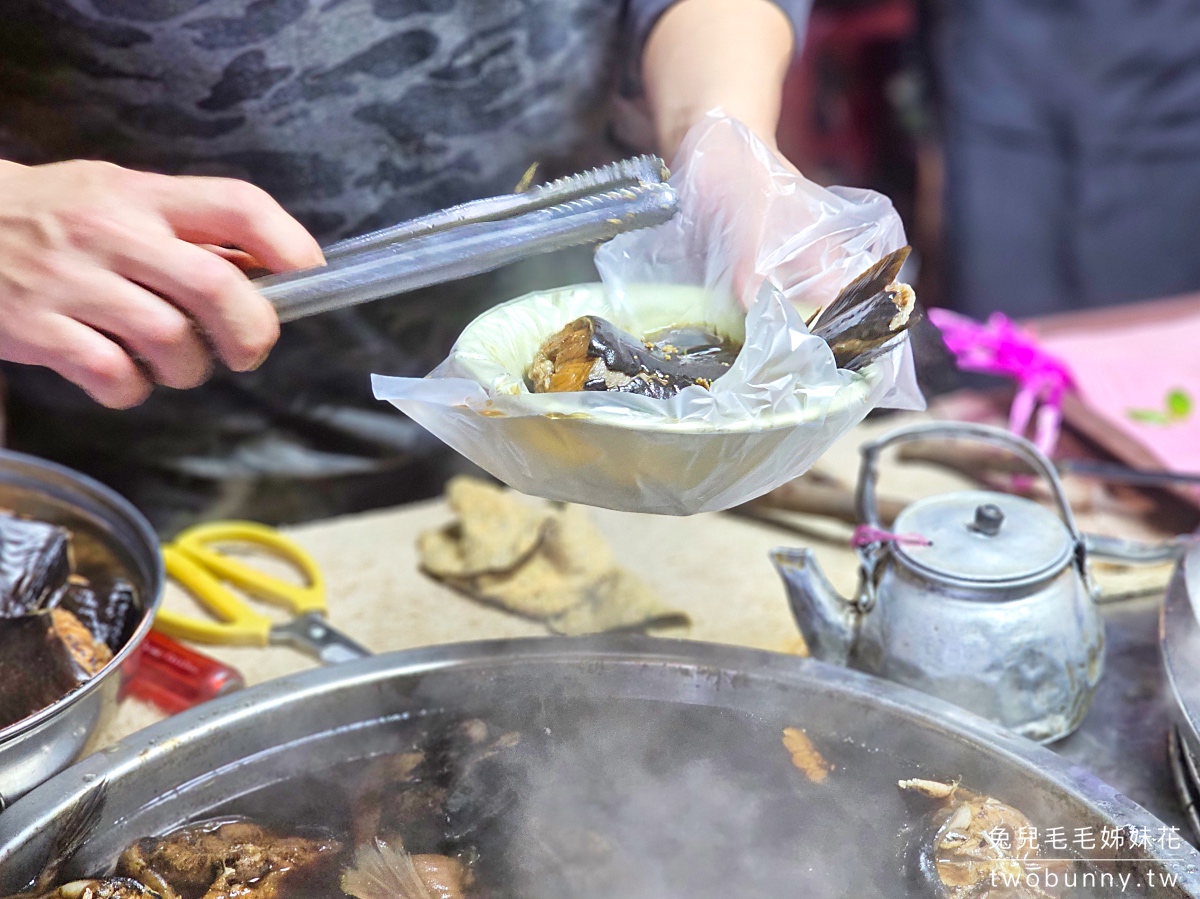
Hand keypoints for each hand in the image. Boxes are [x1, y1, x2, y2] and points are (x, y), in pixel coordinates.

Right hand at [0, 160, 322, 407]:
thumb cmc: (57, 217)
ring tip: (177, 363)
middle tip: (248, 351)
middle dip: (250, 331)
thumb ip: (190, 232)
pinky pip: (113, 375)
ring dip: (190, 368)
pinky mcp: (38, 330)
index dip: (288, 242)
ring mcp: (71, 281)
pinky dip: (133, 389)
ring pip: (169, 339)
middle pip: (215, 286)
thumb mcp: (123, 198)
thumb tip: (271, 269)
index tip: (308, 274)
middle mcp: (111, 232)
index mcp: (142, 195)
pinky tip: (125, 378)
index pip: (235, 204)